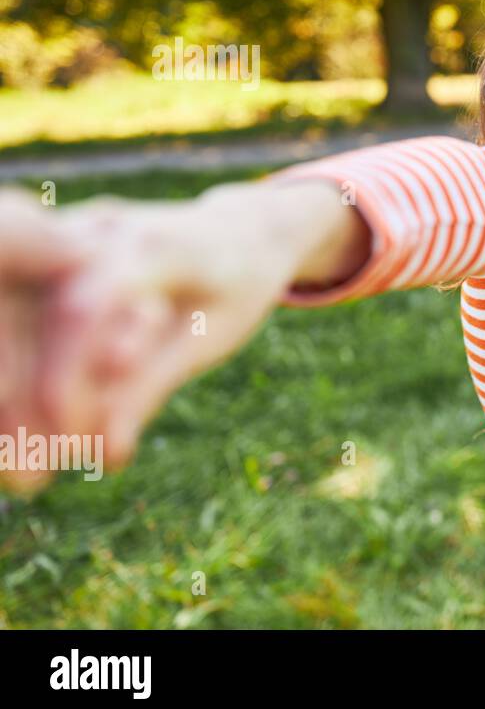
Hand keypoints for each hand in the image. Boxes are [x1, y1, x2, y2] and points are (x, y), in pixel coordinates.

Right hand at [0, 181, 348, 490]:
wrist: (238, 231)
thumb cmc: (234, 287)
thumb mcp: (209, 337)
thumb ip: (154, 383)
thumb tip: (107, 453)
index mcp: (150, 244)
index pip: (85, 309)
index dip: (61, 379)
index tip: (62, 444)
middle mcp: (100, 230)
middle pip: (38, 313)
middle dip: (22, 397)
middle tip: (24, 478)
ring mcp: (69, 233)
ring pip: (17, 311)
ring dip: (12, 391)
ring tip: (19, 468)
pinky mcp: (50, 251)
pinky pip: (21, 308)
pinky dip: (16, 367)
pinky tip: (16, 431)